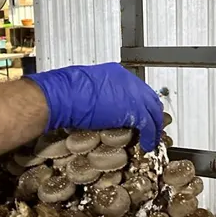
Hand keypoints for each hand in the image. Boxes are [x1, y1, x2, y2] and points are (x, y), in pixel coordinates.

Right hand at [25, 62, 163, 151]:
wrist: (62, 96)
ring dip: (153, 126)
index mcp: (115, 72)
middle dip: (151, 113)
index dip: (139, 103)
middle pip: (149, 98)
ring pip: (153, 111)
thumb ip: (99, 95)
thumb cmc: (63, 92)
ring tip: (151, 138)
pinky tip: (147, 144)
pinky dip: (150, 136)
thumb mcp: (85, 88)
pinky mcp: (133, 110)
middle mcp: (127, 80)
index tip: (139, 113)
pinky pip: (149, 125)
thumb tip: (100, 105)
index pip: (136, 89)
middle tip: (151, 126)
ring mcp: (132, 94)